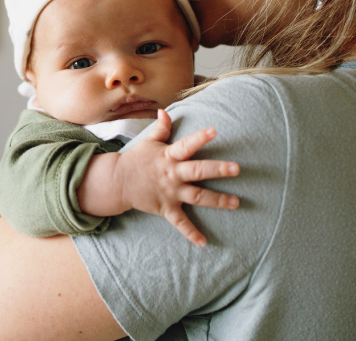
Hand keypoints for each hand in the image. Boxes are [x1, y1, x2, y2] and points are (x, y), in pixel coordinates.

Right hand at [115, 109, 239, 246]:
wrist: (119, 182)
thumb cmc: (138, 159)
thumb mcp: (149, 141)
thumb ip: (161, 128)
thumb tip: (164, 112)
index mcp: (169, 156)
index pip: (186, 145)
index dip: (200, 138)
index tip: (215, 131)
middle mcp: (172, 174)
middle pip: (197, 171)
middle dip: (217, 170)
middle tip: (237, 168)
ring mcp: (170, 193)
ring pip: (197, 197)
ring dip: (217, 200)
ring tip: (235, 202)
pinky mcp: (166, 209)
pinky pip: (180, 223)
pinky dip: (191, 233)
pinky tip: (204, 242)